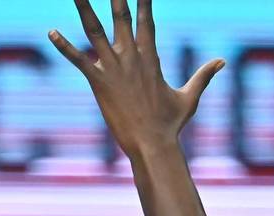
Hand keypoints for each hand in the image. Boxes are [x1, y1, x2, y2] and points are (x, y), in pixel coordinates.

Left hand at [48, 0, 224, 158]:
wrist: (153, 145)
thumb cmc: (171, 124)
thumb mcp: (190, 97)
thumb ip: (204, 75)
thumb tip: (222, 62)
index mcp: (151, 56)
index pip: (146, 19)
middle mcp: (132, 56)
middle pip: (121, 15)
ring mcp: (114, 67)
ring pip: (94, 30)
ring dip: (84, 8)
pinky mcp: (99, 81)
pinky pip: (78, 60)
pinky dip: (64, 46)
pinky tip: (51, 32)